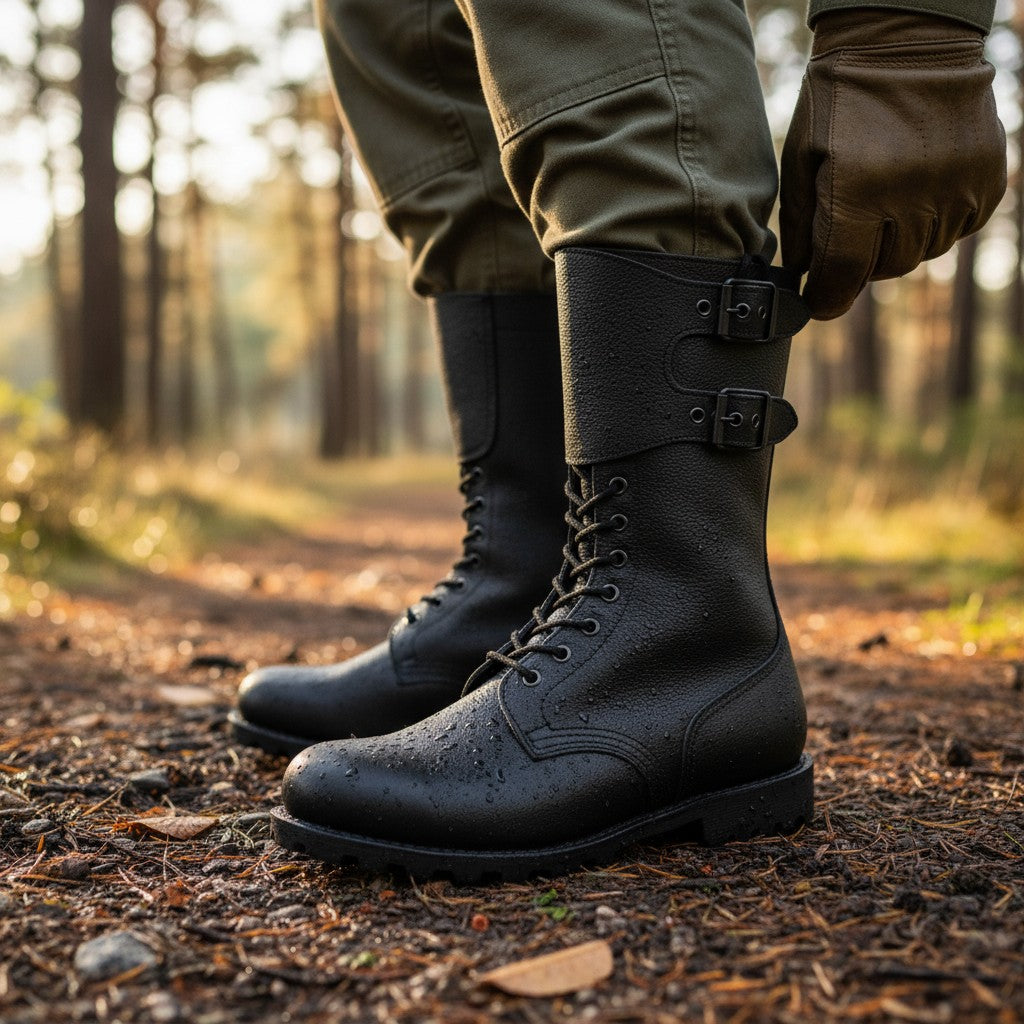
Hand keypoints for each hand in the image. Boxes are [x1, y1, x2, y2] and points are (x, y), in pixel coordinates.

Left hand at [780, 10, 1006, 320]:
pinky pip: (955, 231)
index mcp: (859, 188)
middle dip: (858, 262)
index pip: (843, 272)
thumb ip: (800, 224)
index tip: (818, 303)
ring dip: (895, 243)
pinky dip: (931, 224)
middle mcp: (914, 194)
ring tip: (882, 200)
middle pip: (882, 269)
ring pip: (919, 254)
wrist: (908, 42)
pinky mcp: (986, 181)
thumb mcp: (803, 158)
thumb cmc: (841, 101)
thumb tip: (801, 278)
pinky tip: (916, 190)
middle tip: (848, 231)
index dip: (827, 298)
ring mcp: (957, 189)